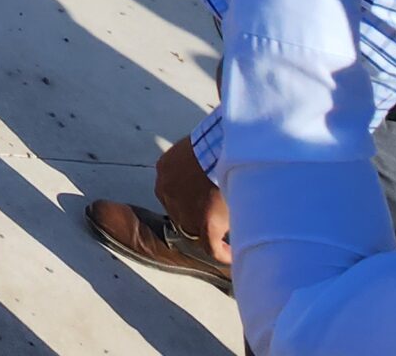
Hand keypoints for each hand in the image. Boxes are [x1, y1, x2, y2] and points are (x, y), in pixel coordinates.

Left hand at [154, 137, 229, 262]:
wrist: (227, 145)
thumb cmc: (219, 140)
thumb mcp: (197, 147)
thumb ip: (195, 161)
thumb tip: (206, 167)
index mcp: (165, 170)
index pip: (174, 191)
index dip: (190, 198)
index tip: (204, 200)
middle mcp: (167, 191)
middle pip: (182, 211)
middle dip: (198, 213)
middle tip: (219, 213)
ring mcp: (184, 210)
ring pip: (197, 229)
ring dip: (212, 231)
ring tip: (230, 229)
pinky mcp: (205, 224)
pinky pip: (212, 247)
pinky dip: (222, 253)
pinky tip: (231, 255)